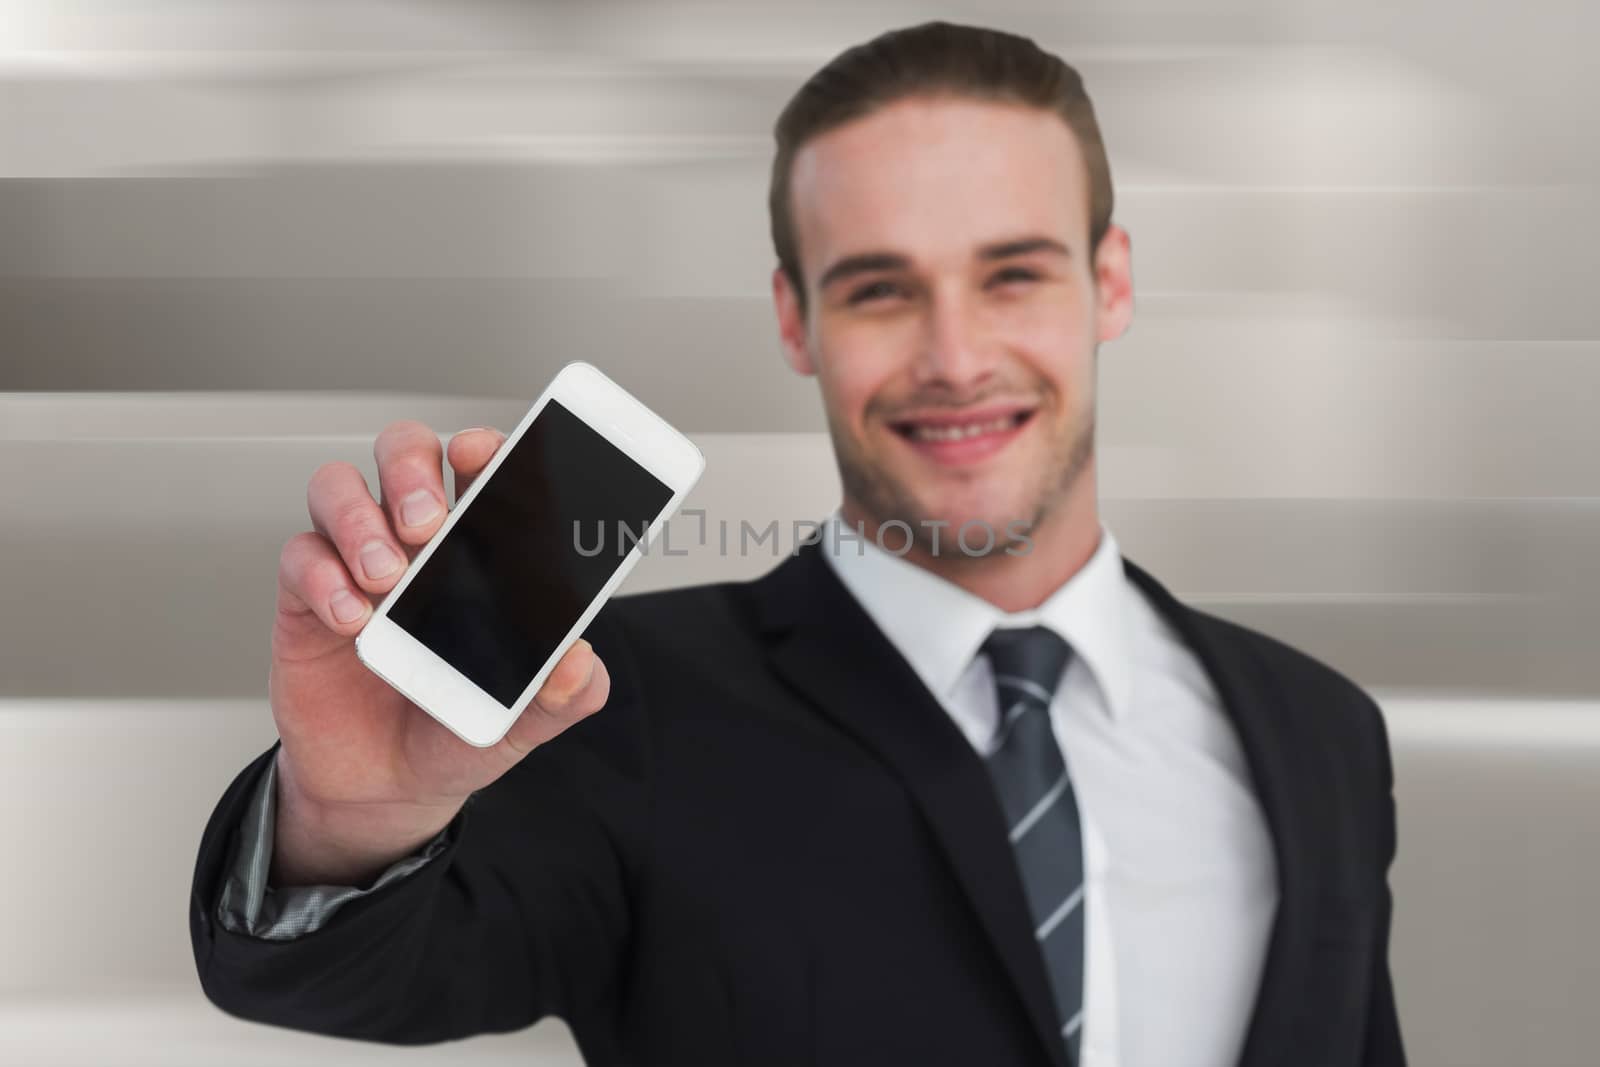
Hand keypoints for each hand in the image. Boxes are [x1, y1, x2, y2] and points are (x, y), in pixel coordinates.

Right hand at [266, 421, 610, 882]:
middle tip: (426, 521)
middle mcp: (416, 542)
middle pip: (404, 452)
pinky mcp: (307, 598)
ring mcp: (358, 562)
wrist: (386, 789)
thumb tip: (579, 661)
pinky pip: (301, 555)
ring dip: (360, 518)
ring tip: (387, 575)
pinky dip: (323, 578)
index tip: (480, 453)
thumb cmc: (455, 728)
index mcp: (480, 549)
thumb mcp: (527, 720)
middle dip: (411, 468)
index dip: (482, 448)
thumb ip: (566, 691)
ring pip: (339, 487)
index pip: (481, 469)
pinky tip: (351, 619)